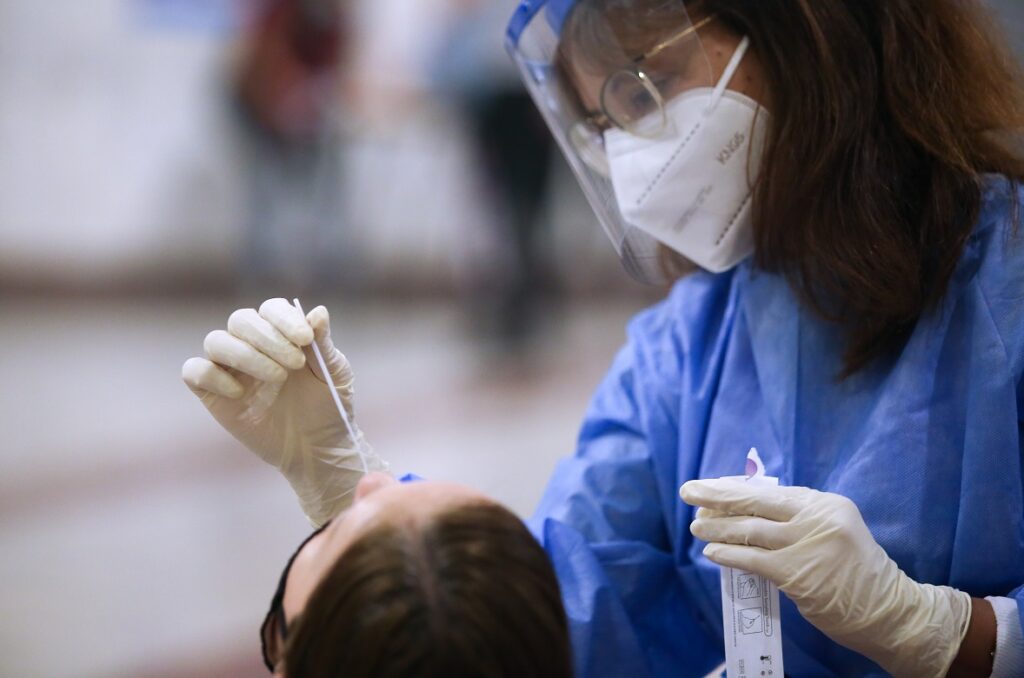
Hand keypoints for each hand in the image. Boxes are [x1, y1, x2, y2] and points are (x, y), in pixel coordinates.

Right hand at [182, 298, 387, 525]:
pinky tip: (240, 393)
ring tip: (277, 378)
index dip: (284, 318)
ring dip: (245, 355)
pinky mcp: (213, 394)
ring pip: (215, 340)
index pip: (271, 308)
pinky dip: (212, 376)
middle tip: (295, 363)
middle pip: (240, 320)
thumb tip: (319, 311)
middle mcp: (251, 345)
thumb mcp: (334, 374)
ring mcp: (229, 368)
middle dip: (268, 337)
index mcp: (280, 333)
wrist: (317, 448)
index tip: (305, 339)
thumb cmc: (327, 405)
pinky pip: (194, 371)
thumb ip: (323, 343)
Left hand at [680, 480, 970, 677]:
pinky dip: (728, 554)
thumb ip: (797, 520)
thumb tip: (747, 511)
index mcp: (824, 502)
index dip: (736, 488)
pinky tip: (711, 551)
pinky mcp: (797, 572)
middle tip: (689, 491)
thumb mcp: (832, 531)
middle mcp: (816, 516)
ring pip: (749, 529)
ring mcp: (806, 543)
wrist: (887, 610)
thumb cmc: (855, 571)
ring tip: (695, 525)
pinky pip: (752, 559)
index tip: (712, 487)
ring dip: (717, 527)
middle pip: (755, 500)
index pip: (771, 491)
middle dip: (717, 495)